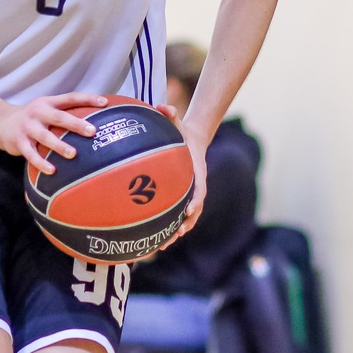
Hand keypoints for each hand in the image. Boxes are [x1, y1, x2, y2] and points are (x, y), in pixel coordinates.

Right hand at [0, 93, 108, 173]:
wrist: (1, 123)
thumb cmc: (33, 119)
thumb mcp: (45, 109)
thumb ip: (64, 113)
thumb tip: (95, 121)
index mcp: (48, 102)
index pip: (70, 98)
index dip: (87, 99)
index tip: (104, 103)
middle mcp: (38, 112)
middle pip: (59, 117)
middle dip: (76, 124)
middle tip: (92, 131)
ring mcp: (28, 127)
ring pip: (45, 137)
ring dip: (59, 146)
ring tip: (73, 154)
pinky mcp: (19, 142)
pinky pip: (31, 154)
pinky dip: (41, 163)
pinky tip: (52, 171)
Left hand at [154, 103, 207, 247]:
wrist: (194, 137)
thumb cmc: (183, 130)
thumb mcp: (178, 120)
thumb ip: (171, 113)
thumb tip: (162, 105)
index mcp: (198, 172)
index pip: (200, 190)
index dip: (195, 202)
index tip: (188, 211)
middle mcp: (196, 186)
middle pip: (195, 211)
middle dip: (185, 225)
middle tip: (173, 237)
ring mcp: (190, 193)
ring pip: (186, 218)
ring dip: (175, 232)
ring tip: (160, 247)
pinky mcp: (182, 196)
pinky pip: (175, 214)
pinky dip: (167, 227)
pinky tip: (152, 239)